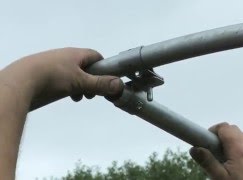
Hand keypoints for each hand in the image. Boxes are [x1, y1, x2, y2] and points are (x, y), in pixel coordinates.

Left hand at [0, 47, 123, 109]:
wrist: (21, 81)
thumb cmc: (54, 77)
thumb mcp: (80, 81)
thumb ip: (100, 84)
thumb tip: (120, 85)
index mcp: (75, 54)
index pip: (95, 56)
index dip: (104, 67)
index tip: (107, 80)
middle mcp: (65, 56)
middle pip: (85, 67)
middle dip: (92, 80)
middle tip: (93, 93)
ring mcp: (54, 65)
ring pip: (74, 74)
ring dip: (80, 86)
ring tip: (80, 97)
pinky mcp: (45, 74)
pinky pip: (62, 79)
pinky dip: (68, 88)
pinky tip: (67, 96)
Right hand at [190, 123, 242, 179]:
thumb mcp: (220, 178)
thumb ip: (207, 162)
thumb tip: (194, 149)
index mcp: (239, 150)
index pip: (225, 128)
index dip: (213, 130)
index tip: (206, 140)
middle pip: (235, 130)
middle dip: (222, 134)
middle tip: (212, 149)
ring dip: (233, 140)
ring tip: (224, 155)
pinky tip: (237, 160)